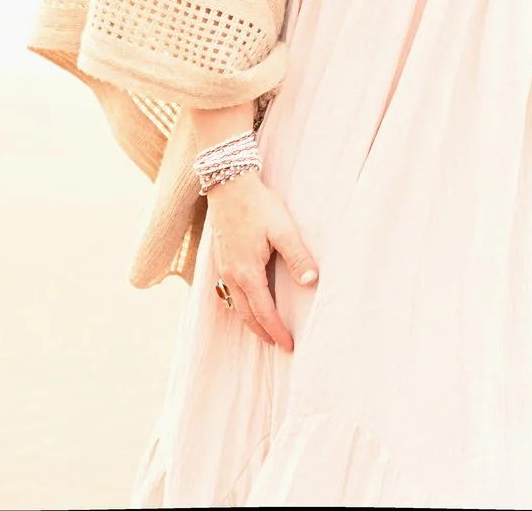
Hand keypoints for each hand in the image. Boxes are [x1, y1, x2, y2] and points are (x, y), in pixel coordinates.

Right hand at [204, 170, 319, 350]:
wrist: (228, 184)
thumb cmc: (258, 205)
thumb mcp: (283, 229)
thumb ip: (297, 256)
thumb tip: (311, 281)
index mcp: (247, 272)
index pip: (264, 312)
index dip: (277, 330)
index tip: (289, 345)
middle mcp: (231, 275)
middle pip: (247, 314)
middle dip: (263, 332)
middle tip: (279, 345)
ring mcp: (222, 268)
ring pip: (236, 305)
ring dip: (251, 320)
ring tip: (266, 331)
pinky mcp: (220, 260)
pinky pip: (229, 292)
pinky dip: (241, 305)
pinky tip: (249, 304)